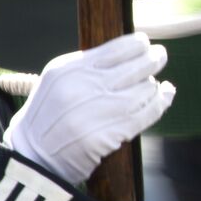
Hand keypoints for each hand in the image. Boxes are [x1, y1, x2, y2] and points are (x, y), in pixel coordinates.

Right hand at [4, 33, 174, 185]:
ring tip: (151, 86)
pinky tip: (166, 93)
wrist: (34, 155)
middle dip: (155, 58)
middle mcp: (85, 86)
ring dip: (152, 86)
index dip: (139, 44)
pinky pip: (150, 111)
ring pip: (146, 88)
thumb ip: (90, 65)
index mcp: (70, 69)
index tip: (145, 44)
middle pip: (138, 65)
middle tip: (160, 56)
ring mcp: (100, 110)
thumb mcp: (59, 80)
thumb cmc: (50, 115)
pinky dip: (163, 100)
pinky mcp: (112, 133)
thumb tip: (135, 48)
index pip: (119, 47)